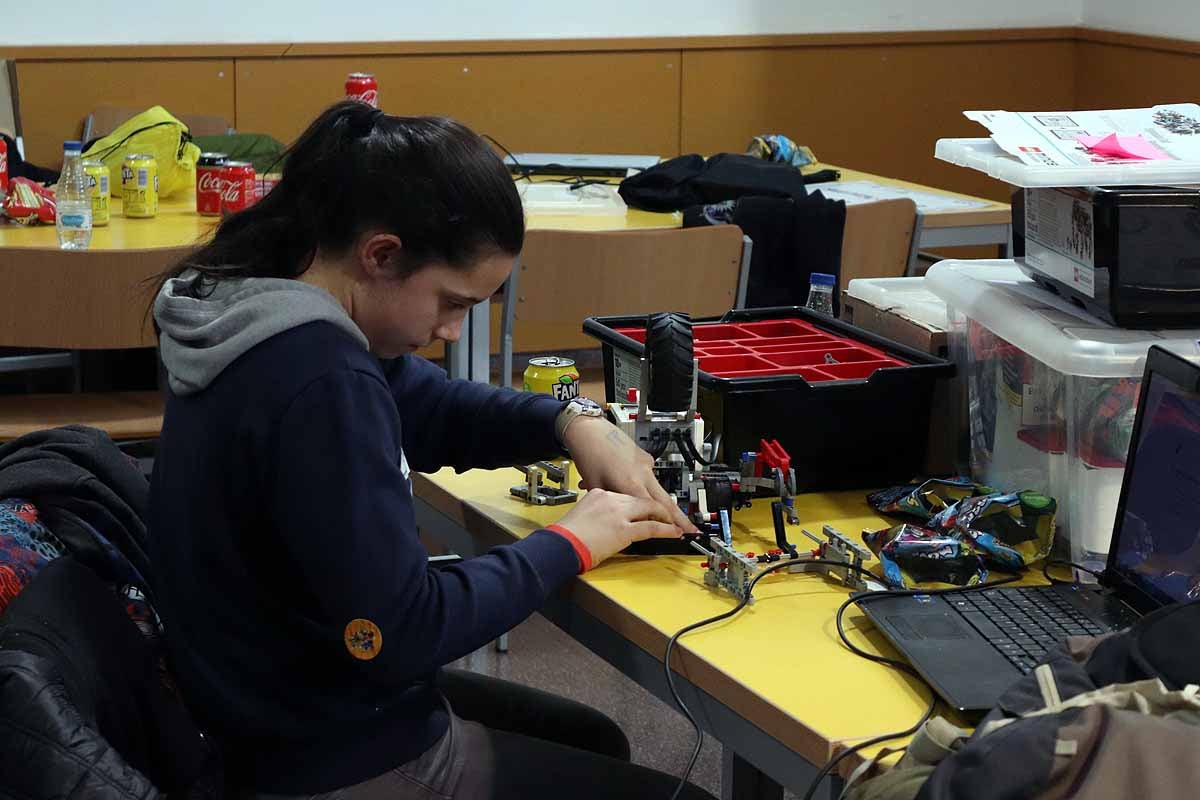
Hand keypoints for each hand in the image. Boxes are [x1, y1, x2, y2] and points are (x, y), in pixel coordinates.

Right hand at [554, 488, 680, 565]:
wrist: (560, 545)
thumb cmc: (566, 536)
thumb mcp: (582, 516)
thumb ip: (597, 514)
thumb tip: (608, 522)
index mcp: (598, 493)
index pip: (625, 494)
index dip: (638, 504)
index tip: (645, 509)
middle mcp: (610, 499)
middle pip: (641, 498)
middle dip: (656, 507)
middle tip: (666, 514)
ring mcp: (618, 513)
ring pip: (650, 509)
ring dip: (665, 517)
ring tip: (675, 524)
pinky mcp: (624, 529)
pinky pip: (652, 527)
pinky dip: (666, 530)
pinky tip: (674, 532)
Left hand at [562, 416, 698, 533]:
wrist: (589, 430)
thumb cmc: (589, 456)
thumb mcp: (598, 488)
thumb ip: (614, 505)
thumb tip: (621, 517)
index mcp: (631, 484)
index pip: (655, 510)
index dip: (667, 524)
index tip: (677, 534)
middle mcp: (643, 474)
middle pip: (666, 500)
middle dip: (680, 518)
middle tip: (692, 530)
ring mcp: (645, 464)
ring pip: (658, 489)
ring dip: (663, 504)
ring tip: (669, 517)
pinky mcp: (644, 457)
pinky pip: (649, 477)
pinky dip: (645, 486)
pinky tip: (628, 486)